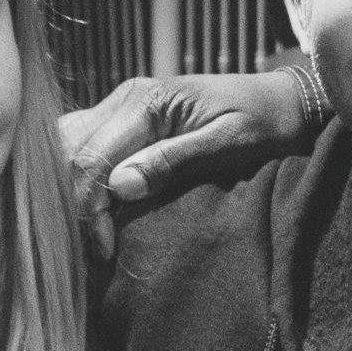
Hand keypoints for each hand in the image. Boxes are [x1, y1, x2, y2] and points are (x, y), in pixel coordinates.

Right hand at [60, 63, 328, 257]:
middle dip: (73, 206)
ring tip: (88, 235)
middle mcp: (125, 97)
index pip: (92, 159)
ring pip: (67, 147)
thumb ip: (174, 161)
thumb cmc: (265, 123)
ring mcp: (121, 104)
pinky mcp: (124, 118)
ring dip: (70, 192)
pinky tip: (90, 211)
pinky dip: (79, 179)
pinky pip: (83, 145)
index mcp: (147, 102)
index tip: (105, 251)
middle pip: (69, 154)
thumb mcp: (229, 144)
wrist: (284, 100)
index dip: (89, 211)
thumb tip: (121, 187)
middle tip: (92, 252)